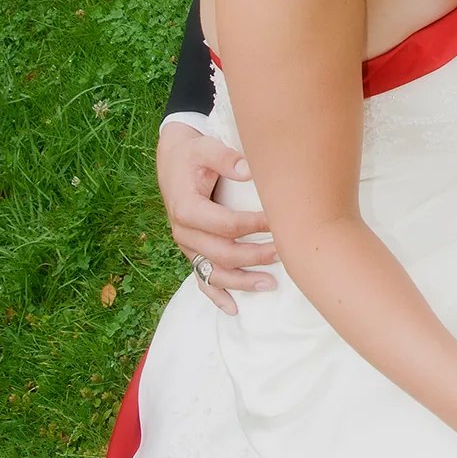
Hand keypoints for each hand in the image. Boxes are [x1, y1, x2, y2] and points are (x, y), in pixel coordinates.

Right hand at [157, 123, 275, 316]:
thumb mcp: (205, 148)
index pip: (225, 225)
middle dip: (254, 256)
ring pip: (213, 273)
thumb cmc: (193, 154)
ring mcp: (187, 246)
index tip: (278, 221)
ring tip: (270, 284)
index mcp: (186, 208)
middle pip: (222, 253)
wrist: (173, 160)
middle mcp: (184, 232)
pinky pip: (201, 279)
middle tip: (283, 253)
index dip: (253, 226)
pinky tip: (234, 309)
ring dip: (241, 282)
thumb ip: (225, 157)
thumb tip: (248, 169)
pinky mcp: (192, 251)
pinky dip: (216, 297)